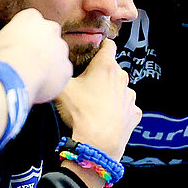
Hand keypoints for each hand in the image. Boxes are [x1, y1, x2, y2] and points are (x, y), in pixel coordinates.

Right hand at [0, 8, 72, 104]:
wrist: (12, 78)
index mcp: (31, 17)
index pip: (30, 21)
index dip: (24, 35)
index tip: (18, 45)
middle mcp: (50, 29)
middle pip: (49, 36)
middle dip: (41, 46)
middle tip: (29, 60)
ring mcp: (62, 49)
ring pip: (57, 56)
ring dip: (49, 63)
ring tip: (33, 76)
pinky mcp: (67, 68)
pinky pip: (62, 74)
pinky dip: (54, 80)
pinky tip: (40, 86)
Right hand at [54, 40, 139, 162]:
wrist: (97, 143)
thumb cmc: (81, 114)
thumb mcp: (61, 89)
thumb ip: (59, 73)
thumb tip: (54, 68)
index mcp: (106, 66)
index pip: (108, 45)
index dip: (100, 46)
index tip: (94, 52)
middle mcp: (122, 78)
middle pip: (112, 68)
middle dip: (101, 73)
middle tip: (86, 85)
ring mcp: (130, 97)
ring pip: (120, 88)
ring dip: (110, 92)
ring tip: (95, 104)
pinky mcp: (134, 113)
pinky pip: (126, 107)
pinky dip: (118, 110)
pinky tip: (106, 117)